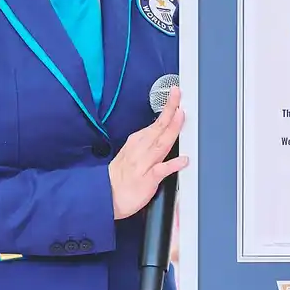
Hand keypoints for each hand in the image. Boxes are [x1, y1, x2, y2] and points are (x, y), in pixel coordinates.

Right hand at [108, 86, 187, 219]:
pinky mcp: (147, 179)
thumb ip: (150, 141)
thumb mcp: (134, 151)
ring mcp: (144, 163)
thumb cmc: (122, 175)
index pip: (157, 122)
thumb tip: (164, 128)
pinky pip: (161, 170)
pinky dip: (173, 164)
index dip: (168, 107)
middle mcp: (141, 149)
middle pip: (159, 127)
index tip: (176, 93)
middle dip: (170, 110)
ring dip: (172, 129)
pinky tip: (184, 160)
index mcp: (138, 141)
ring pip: (161, 143)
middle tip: (179, 95)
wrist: (106, 196)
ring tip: (181, 116)